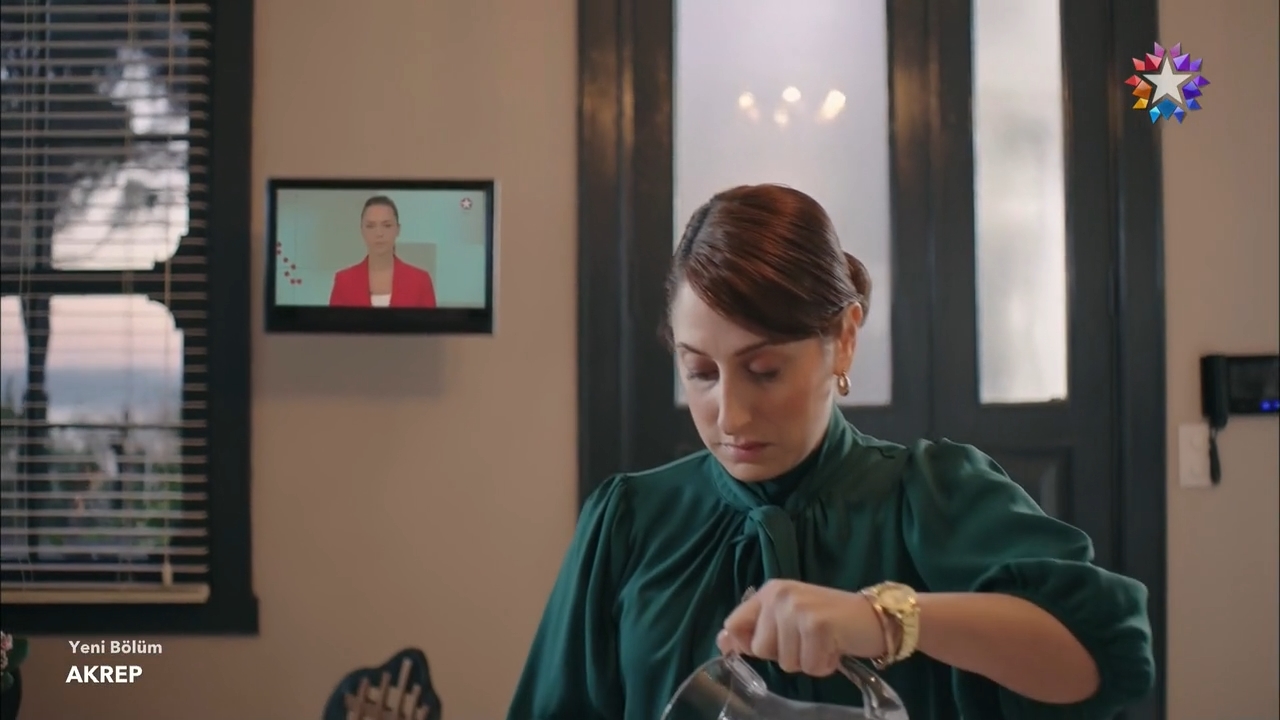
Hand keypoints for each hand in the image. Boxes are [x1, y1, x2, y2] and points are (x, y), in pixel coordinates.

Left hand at [717, 579, 887, 676]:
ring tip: (824, 642)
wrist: (876, 617)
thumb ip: (758, 630)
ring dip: (808, 661)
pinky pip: (809, 666)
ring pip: (785, 662)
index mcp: (769, 591)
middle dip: (786, 655)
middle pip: (761, 650)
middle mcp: (779, 595)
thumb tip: (721, 642)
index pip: (734, 624)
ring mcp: (797, 608)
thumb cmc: (832, 622)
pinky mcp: (816, 625)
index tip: (773, 646)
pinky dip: (824, 665)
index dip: (745, 644)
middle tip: (810, 640)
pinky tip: (835, 647)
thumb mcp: (790, 620)